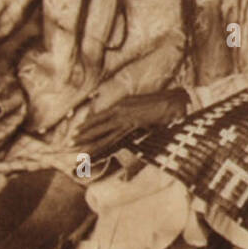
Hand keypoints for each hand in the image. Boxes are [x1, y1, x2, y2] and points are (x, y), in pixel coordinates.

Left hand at [74, 89, 189, 155]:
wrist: (179, 100)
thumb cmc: (167, 105)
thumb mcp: (149, 110)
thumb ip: (139, 118)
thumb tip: (136, 123)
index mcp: (123, 104)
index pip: (102, 117)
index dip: (89, 124)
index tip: (78, 130)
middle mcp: (121, 108)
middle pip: (97, 123)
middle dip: (83, 132)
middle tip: (69, 140)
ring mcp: (125, 115)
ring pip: (101, 130)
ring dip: (86, 138)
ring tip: (73, 144)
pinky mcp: (132, 123)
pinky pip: (113, 136)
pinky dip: (100, 143)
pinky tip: (91, 148)